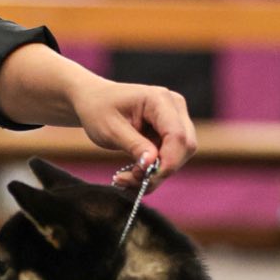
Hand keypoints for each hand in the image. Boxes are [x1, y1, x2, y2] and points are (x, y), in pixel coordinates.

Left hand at [73, 80, 196, 187]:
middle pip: (185, 147)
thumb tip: (152, 164)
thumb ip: (134, 146)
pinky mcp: (170, 133)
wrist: (94, 101)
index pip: (177, 135)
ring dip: (155, 174)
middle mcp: (174, 107)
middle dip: (161, 170)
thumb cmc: (98, 110)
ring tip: (124, 178)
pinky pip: (170, 158)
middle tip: (130, 180)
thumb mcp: (110, 130)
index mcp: (159, 100)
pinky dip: (152, 171)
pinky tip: (130, 175)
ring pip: (179, 156)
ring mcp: (175, 119)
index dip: (168, 161)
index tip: (145, 178)